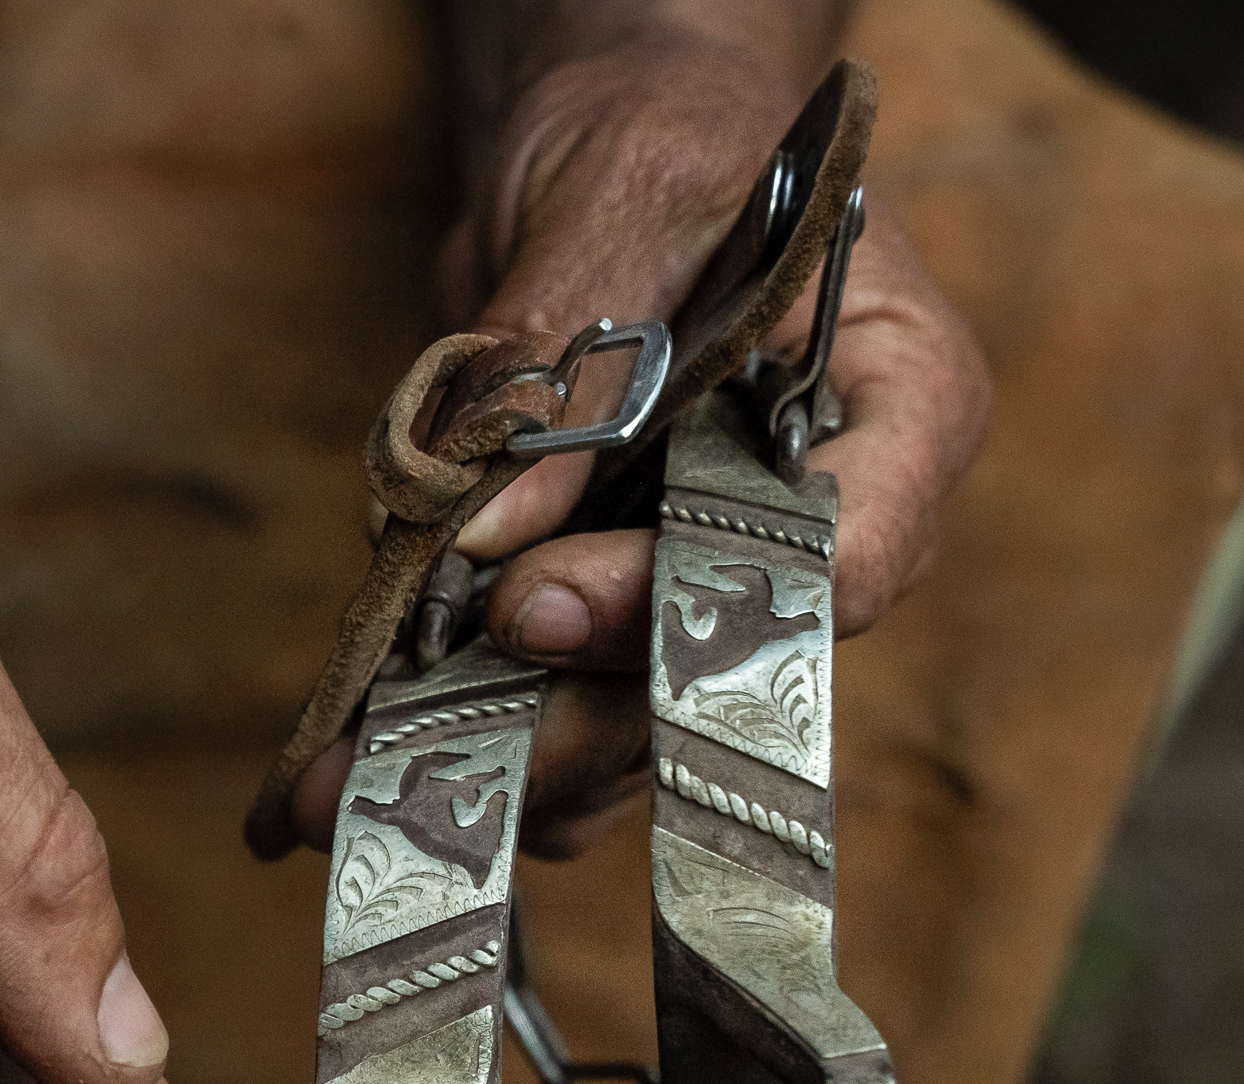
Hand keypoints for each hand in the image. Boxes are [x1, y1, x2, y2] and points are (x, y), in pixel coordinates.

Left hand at [319, 23, 991, 858]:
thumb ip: (568, 358)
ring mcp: (725, 585)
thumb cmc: (661, 138)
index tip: (534, 604)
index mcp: (899, 408)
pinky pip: (565, 711)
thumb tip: (493, 531)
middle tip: (414, 747)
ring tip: (344, 785)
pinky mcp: (628, 615)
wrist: (611, 162)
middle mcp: (830, 526)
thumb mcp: (620, 201)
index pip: (843, 563)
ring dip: (495, 759)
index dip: (689, 607)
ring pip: (635, 731)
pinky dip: (467, 733)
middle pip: (716, 679)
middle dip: (561, 725)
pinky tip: (357, 750)